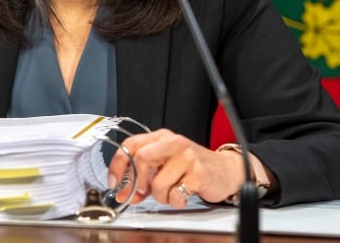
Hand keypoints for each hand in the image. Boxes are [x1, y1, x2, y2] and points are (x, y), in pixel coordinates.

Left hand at [107, 128, 242, 207]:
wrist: (225, 171)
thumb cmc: (192, 168)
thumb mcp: (165, 167)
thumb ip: (144, 178)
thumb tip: (125, 192)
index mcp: (161, 137)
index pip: (131, 145)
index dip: (118, 165)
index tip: (114, 182)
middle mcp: (174, 142)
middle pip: (141, 158)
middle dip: (138, 180)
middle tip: (143, 191)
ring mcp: (187, 156)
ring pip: (158, 181)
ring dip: (160, 196)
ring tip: (170, 193)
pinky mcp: (199, 172)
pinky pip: (176, 193)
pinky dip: (175, 201)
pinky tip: (182, 196)